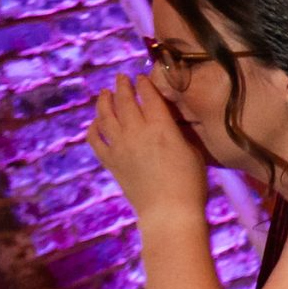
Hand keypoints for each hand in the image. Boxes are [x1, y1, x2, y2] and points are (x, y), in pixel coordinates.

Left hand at [85, 74, 209, 218]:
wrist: (169, 212)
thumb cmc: (190, 184)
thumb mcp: (193, 152)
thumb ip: (179, 132)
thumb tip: (171, 122)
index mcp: (162, 128)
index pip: (149, 96)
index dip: (144, 84)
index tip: (142, 77)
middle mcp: (137, 132)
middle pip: (125, 101)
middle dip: (123, 86)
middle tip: (121, 78)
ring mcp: (120, 146)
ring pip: (106, 115)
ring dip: (104, 101)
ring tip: (105, 93)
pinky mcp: (111, 162)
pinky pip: (95, 139)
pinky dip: (93, 128)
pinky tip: (96, 123)